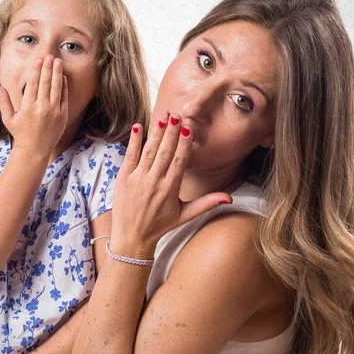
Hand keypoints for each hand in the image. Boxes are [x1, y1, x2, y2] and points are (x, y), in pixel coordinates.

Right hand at [0, 55, 67, 156]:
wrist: (35, 150)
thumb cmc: (20, 134)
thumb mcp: (8, 119)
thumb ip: (4, 102)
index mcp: (28, 107)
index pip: (33, 84)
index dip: (36, 70)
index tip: (38, 60)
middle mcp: (41, 108)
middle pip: (45, 83)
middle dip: (47, 68)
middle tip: (49, 56)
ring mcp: (54, 112)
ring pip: (56, 88)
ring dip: (57, 73)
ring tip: (58, 62)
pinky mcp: (62, 116)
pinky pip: (64, 98)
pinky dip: (64, 87)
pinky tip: (63, 77)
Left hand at [110, 113, 231, 256]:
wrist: (132, 238)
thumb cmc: (160, 226)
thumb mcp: (185, 216)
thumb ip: (206, 203)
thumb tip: (230, 198)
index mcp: (170, 189)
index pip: (179, 162)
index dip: (184, 144)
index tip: (188, 129)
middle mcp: (154, 182)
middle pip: (165, 152)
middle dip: (171, 133)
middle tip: (177, 115)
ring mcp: (137, 179)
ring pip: (149, 151)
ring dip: (156, 134)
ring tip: (163, 117)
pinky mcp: (123, 179)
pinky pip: (129, 156)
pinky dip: (134, 141)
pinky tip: (138, 127)